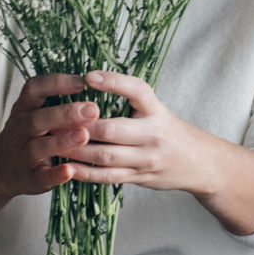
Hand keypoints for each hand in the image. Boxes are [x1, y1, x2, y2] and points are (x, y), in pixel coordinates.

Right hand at [0, 72, 100, 198]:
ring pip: (39, 146)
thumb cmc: (27, 133)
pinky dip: (56, 174)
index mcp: (24, 107)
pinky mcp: (29, 178)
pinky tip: (71, 170)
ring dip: (62, 141)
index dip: (58, 83)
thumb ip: (55, 100)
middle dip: (66, 113)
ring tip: (84, 135)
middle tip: (93, 109)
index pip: (35, 89)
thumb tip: (96, 84)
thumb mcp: (32, 111)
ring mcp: (23, 154)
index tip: (83, 81)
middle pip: (39, 118)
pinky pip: (42, 176)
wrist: (0, 167)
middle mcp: (20, 129)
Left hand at [61, 69, 253, 235]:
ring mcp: (146, 159)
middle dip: (81, 125)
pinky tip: (67, 166)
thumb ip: (130, 99)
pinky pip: (108, 177)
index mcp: (156, 110)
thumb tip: (90, 80)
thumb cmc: (168, 130)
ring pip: (106, 156)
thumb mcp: (155, 109)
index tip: (88, 76)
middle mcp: (152, 134)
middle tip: (55, 118)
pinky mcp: (139, 178)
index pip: (136, 90)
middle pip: (112, 129)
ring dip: (77, 149)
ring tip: (54, 141)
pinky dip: (85, 172)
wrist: (199, 163)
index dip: (112, 82)